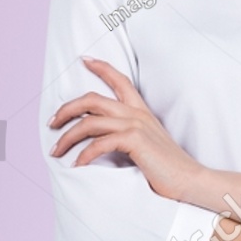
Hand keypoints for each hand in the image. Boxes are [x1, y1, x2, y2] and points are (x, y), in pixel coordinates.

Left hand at [49, 56, 204, 201]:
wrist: (190, 180)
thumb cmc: (168, 168)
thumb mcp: (147, 145)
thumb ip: (128, 136)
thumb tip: (100, 140)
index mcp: (141, 112)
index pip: (120, 81)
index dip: (101, 67)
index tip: (84, 60)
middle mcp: (137, 114)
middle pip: (92, 99)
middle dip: (66, 109)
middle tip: (51, 123)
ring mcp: (136, 125)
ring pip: (89, 122)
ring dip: (67, 137)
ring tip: (56, 151)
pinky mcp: (134, 140)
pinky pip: (98, 144)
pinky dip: (83, 156)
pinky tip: (77, 166)